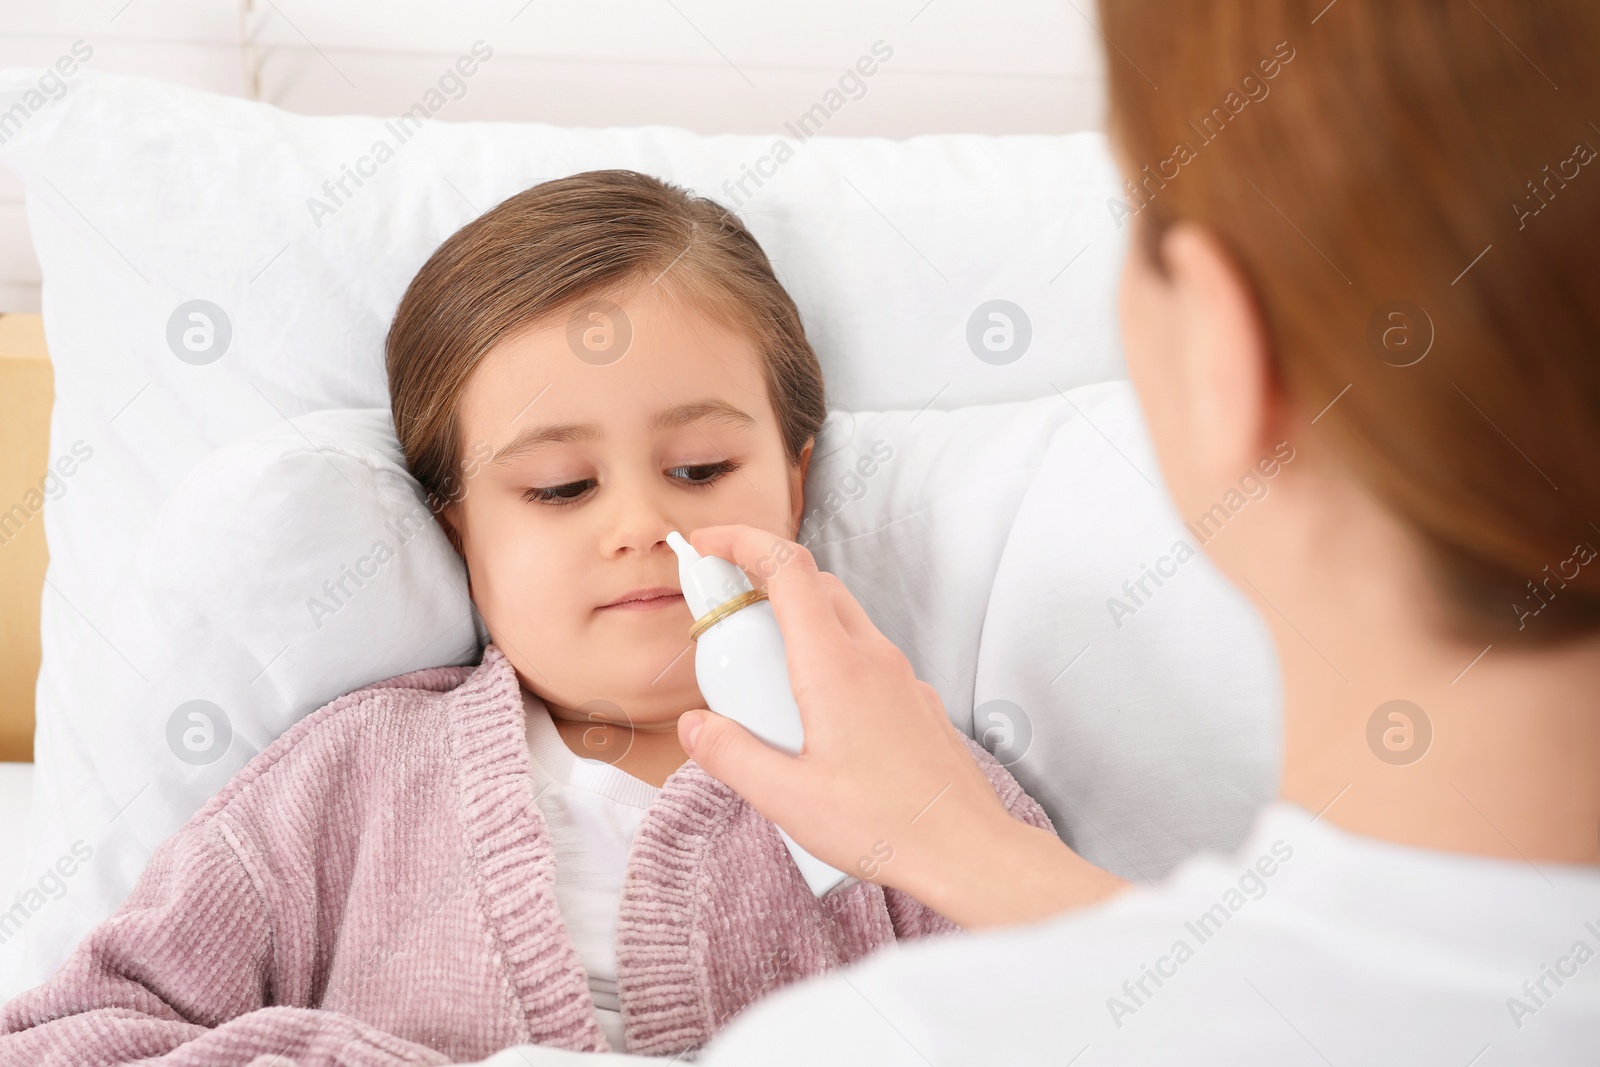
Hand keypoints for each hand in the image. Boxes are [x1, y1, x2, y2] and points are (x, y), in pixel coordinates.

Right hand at [676, 524, 1125, 927]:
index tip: (707, 545)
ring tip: (762, 679)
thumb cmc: (884, 827)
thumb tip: (694, 725)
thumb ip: (731, 755)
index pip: (787, 568)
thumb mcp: (786, 799)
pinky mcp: (915, 703)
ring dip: (797, 624)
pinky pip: (866, 659)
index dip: (743, 542)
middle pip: (815, 584)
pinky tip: (813, 719)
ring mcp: (901, 678)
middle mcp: (873, 657)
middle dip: (764, 580)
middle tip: (724, 615)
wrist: (968, 852)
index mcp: (835, 666)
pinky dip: (829, 661)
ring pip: (843, 621)